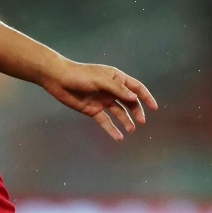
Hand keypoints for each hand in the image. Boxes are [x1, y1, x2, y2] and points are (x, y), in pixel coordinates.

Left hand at [41, 61, 158, 141]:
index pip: (135, 87)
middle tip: (141, 121)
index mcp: (116, 78)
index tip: (154, 107)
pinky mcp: (93, 110)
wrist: (58, 79)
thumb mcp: (100, 80)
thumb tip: (133, 96)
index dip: (145, 96)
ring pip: (119, 112)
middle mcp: (111, 90)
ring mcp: (103, 100)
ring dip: (126, 121)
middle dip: (136, 111)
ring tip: (131, 130)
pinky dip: (112, 129)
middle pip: (129, 102)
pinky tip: (119, 137)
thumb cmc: (80, 75)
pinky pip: (105, 121)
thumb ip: (117, 88)